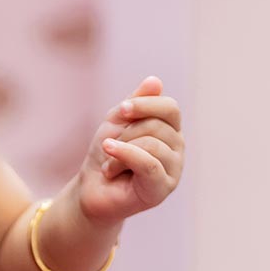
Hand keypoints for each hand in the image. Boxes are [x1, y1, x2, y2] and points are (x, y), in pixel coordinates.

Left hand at [77, 75, 184, 224]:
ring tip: (110, 165)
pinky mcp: (163, 188)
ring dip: (121, 151)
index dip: (144, 105)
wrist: (91, 189)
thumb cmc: (106, 155)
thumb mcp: (118, 121)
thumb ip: (137, 102)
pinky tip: (108, 165)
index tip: (121, 110)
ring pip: (152, 144)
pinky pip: (150, 164)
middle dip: (126, 134)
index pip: (170, 108)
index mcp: (170, 129)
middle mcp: (177, 148)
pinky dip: (125, 158)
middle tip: (110, 149)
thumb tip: (155, 81)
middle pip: (157, 126)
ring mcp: (174, 169)